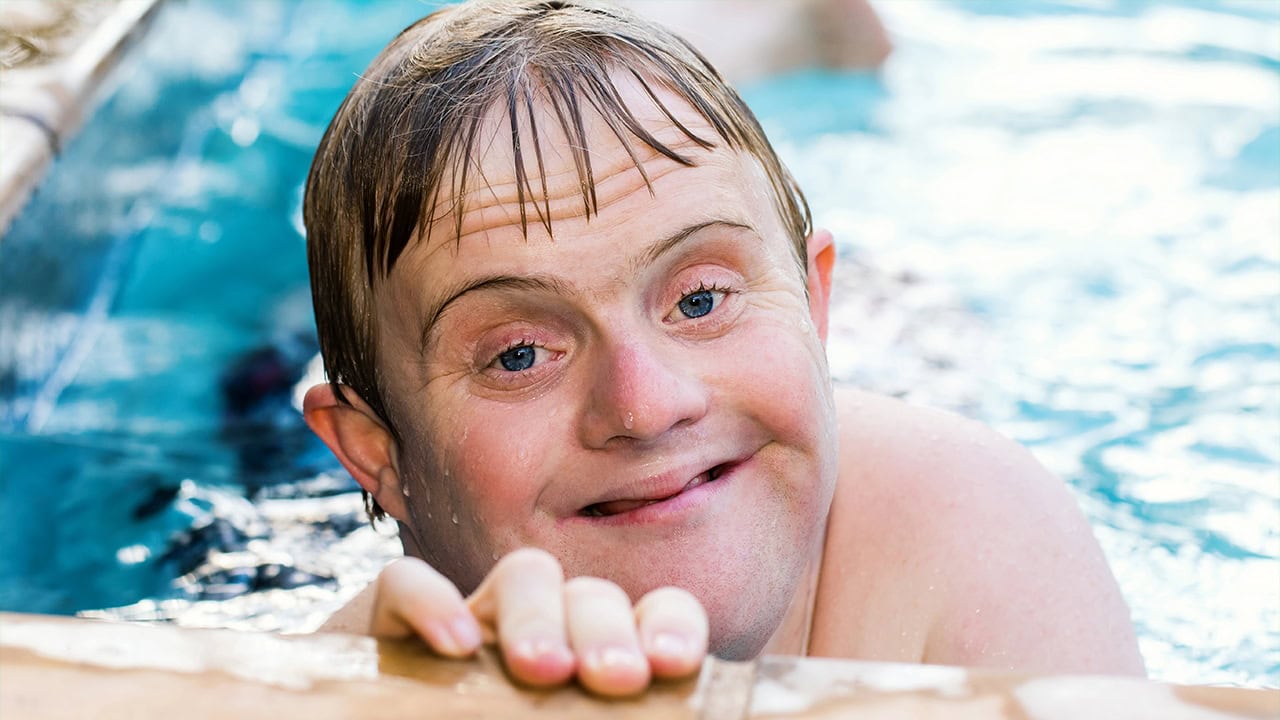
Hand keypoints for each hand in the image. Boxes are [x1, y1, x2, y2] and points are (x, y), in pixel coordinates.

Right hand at [368, 549, 708, 695]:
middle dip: (606, 628)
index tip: (673, 664)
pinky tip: (455, 648)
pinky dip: (431, 603)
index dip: (670, 626)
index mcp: (594, 663)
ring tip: (541, 669)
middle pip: (590, 594)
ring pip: (521, 575)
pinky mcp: (388, 623)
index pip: (653, 617)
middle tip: (616, 678)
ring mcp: (470, 622)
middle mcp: (542, 633)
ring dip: (538, 614)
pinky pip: (405, 583)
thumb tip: (634, 718)